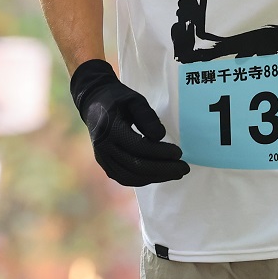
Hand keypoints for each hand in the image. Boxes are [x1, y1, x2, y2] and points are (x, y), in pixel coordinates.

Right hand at [69, 59, 188, 186]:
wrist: (93, 102)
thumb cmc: (118, 99)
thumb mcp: (135, 100)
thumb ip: (147, 117)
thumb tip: (160, 136)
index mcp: (110, 129)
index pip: (138, 147)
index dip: (160, 153)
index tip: (179, 152)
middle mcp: (103, 147)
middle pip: (135, 166)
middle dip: (163, 170)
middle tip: (184, 168)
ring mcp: (102, 158)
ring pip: (130, 177)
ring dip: (155, 177)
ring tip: (176, 173)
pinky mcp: (105, 164)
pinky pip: (125, 178)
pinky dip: (144, 179)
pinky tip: (160, 174)